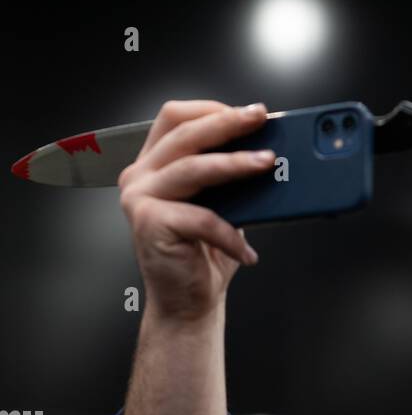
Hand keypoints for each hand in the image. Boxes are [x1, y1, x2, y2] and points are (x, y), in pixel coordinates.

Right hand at [118, 99, 275, 321]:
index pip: (176, 118)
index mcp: (154, 165)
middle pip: (184, 133)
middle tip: (261, 119)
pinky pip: (202, 218)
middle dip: (227, 123)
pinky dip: (230, 234)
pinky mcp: (149, 223)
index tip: (250, 112)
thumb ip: (231, 176)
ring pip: (193, 167)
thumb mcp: (224, 206)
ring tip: (267, 164)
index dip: (212, 110)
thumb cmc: (205, 257)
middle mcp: (140, 177)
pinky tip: (247, 251)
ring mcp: (139, 198)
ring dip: (235, 164)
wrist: (188, 305)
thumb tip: (266, 149)